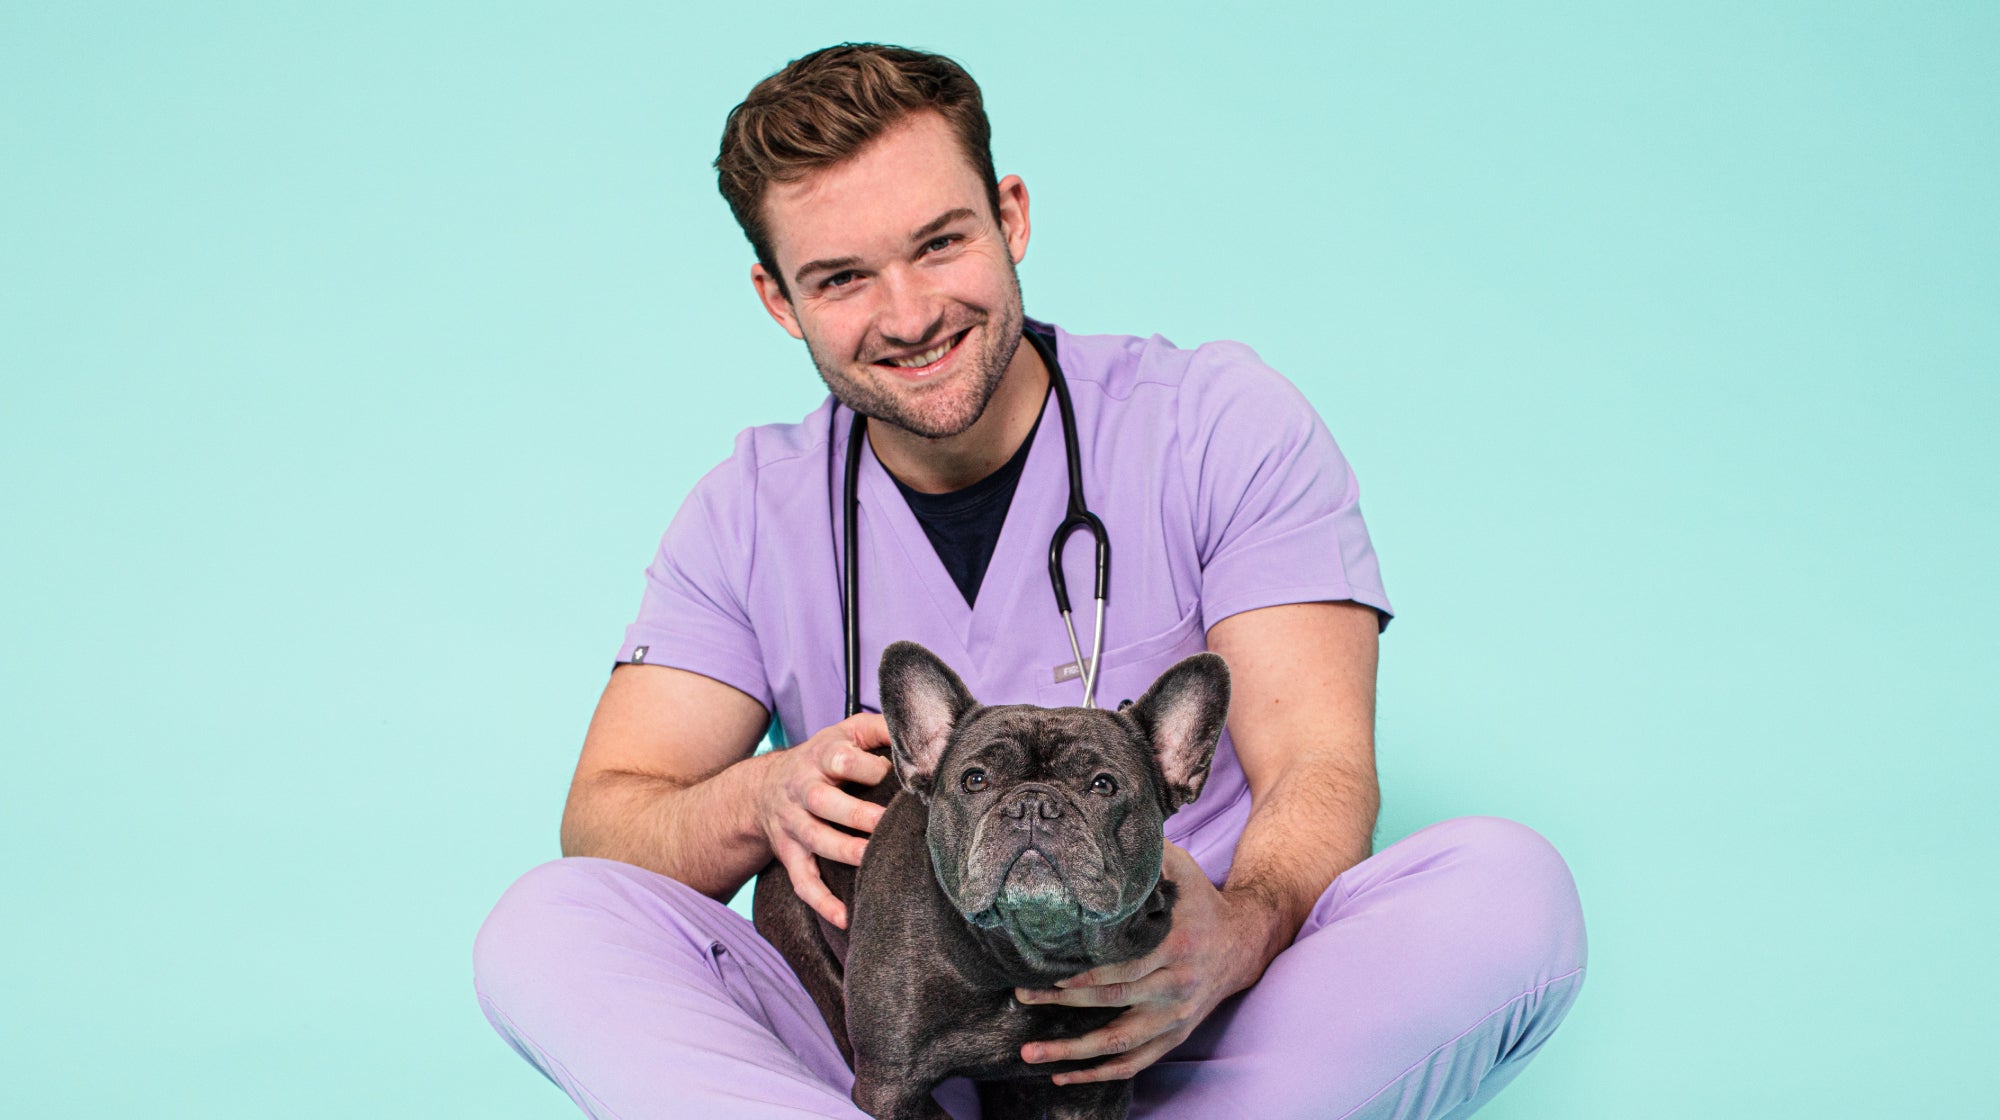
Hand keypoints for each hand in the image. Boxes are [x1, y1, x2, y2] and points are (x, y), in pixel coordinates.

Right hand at [754, 713, 893, 929]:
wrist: (764, 787)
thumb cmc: (824, 757)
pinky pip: (802, 882)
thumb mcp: (847, 732)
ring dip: (844, 851)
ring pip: (814, 839)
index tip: (896, 775)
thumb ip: (880, 728)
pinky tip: (845, 918)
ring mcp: (793, 824)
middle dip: (855, 813)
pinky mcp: (789, 854)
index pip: (841, 759)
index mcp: (821, 757)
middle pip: (823, 801)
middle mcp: (803, 790)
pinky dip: (821, 902)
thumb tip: (918, 730)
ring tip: (873, 859)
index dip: (867, 767)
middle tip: (887, 822)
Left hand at [1013, 844, 1275, 1084]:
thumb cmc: (1200, 900)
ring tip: (1029, 1054)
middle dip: (1063, 1004)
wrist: (1244, 943)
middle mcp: (1175, 988)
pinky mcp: (1173, 1035)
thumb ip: (1149, 854)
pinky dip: (1099, 1074)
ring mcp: (1175, 1018)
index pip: (1123, 967)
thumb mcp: (1181, 868)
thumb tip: (1108, 825)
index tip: (1049, 976)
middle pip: (1113, 1003)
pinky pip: (1134, 1063)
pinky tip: (1062, 1075)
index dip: (1085, 977)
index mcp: (1175, 947)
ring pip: (1120, 1043)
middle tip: (1022, 996)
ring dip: (1073, 1054)